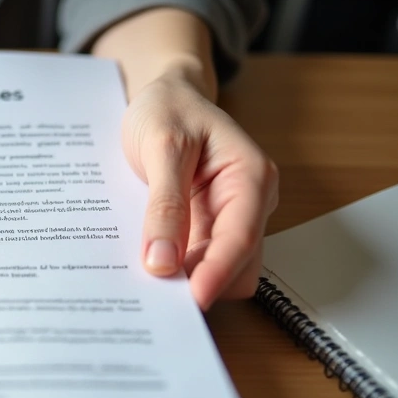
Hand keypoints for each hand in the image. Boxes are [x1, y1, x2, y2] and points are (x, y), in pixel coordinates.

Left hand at [122, 73, 277, 309]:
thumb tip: (161, 261)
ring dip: (188, 279)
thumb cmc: (168, 109)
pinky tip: (150, 267)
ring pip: (222, 271)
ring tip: (147, 282)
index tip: (189, 301)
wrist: (164, 96)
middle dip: (202, 282)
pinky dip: (178, 270)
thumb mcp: (162, 147)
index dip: (216, 274)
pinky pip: (199, 262)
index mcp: (250, 176)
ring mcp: (231, 219)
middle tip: (154, 294)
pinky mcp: (209, 229)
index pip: (240, 238)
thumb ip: (164, 204)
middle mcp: (249, 203)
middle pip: (239, 266)